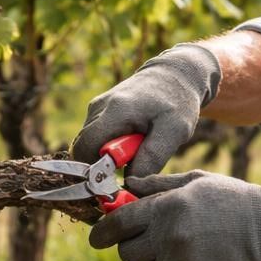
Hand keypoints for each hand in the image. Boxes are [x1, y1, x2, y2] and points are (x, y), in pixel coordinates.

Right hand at [72, 44, 221, 177]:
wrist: (175, 75)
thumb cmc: (177, 102)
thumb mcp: (174, 132)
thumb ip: (151, 159)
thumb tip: (129, 185)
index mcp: (115, 111)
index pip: (86, 148)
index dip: (94, 172)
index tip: (116, 186)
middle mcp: (99, 107)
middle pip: (83, 149)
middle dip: (101, 167)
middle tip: (130, 171)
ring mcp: (96, 107)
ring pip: (89, 145)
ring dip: (107, 157)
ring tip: (137, 151)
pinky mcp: (98, 111)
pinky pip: (95, 138)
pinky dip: (109, 148)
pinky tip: (131, 144)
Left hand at [88, 171, 260, 260]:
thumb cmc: (232, 199)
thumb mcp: (195, 181)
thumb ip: (157, 185)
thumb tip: (126, 187)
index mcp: (165, 208)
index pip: (116, 224)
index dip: (101, 233)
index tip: (97, 238)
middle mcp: (169, 238)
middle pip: (127, 254)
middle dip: (134, 247)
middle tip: (152, 241)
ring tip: (184, 250)